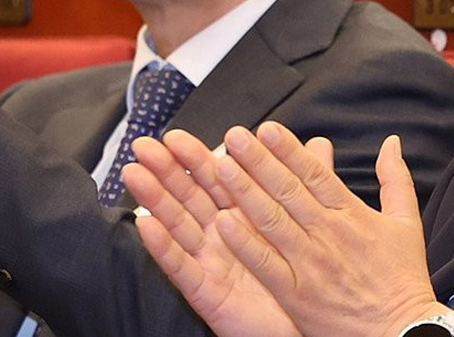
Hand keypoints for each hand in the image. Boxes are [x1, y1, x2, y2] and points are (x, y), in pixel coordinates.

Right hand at [124, 130, 302, 336]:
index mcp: (241, 216)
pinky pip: (182, 268)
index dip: (194, 158)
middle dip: (165, 171)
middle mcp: (220, 236)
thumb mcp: (305, 221)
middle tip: (143, 146)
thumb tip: (319, 143)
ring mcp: (210, 263)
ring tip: (134, 174)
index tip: (175, 135)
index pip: (214, 180)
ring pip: (178, 225)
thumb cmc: (301, 273)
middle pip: (189, 197)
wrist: (306, 323)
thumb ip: (308, 181)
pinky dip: (163, 246)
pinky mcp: (207, 292)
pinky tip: (146, 225)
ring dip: (155, 200)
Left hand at [208, 122, 444, 336]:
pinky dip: (244, 243)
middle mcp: (328, 234)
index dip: (288, 149)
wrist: (402, 332)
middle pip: (287, 190)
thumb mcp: (407, 222)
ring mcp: (310, 264)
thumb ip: (395, 178)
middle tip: (235, 137)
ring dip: (244, 192)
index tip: (267, 129)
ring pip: (272, 220)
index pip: (315, 174)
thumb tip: (391, 142)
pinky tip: (223, 222)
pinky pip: (265, 263)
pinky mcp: (296, 294)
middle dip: (258, 160)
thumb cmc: (403, 279)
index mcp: (352, 215)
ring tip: (222, 167)